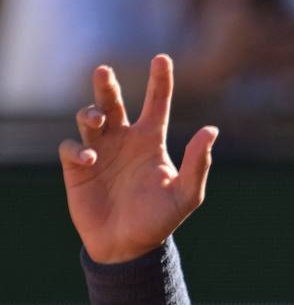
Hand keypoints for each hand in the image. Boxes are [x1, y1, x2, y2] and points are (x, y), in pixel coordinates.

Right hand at [60, 56, 217, 263]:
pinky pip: (71, 147)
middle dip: (107, 85)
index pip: (157, 104)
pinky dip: (77, 149)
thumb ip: (198, 163)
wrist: (129, 247)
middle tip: (103, 71)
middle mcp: (124, 140)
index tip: (162, 58)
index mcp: (151, 142)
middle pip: (113, 102)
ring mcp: (100, 151)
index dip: (160, 81)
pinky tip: (91, 161)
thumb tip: (212, 130)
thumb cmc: (160, 220)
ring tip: (97, 120)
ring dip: (90, 113)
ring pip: (89, 118)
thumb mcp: (186, 194)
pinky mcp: (77, 168)